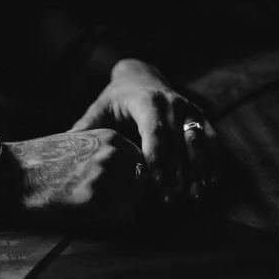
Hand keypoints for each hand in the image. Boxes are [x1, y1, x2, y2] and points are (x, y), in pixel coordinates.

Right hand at [0, 129, 147, 224]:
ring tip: (104, 212)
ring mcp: (105, 176)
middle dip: (133, 196)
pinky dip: (116, 221)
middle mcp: (111, 154)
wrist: (12, 173)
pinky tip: (97, 218)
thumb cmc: (42, 160)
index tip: (125, 190)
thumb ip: (107, 153)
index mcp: (109, 137)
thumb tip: (135, 175)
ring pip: (137, 201)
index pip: (143, 161)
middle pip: (144, 182)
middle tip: (115, 205)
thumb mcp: (78, 143)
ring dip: (125, 210)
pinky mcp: (95, 199)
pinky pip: (125, 216)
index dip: (135, 179)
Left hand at [70, 59, 218, 206]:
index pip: (155, 130)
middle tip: (169, 201)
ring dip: (197, 170)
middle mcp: (172, 102)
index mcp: (146, 100)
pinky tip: (209, 184)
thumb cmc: (115, 101)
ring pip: (198, 141)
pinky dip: (212, 162)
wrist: (141, 77)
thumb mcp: (98, 111)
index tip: (153, 183)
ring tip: (193, 197)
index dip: (156, 157)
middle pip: (178, 140)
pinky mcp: (201, 118)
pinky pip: (212, 140)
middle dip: (176, 172)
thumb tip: (65, 155)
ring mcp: (190, 109)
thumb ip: (85, 133)